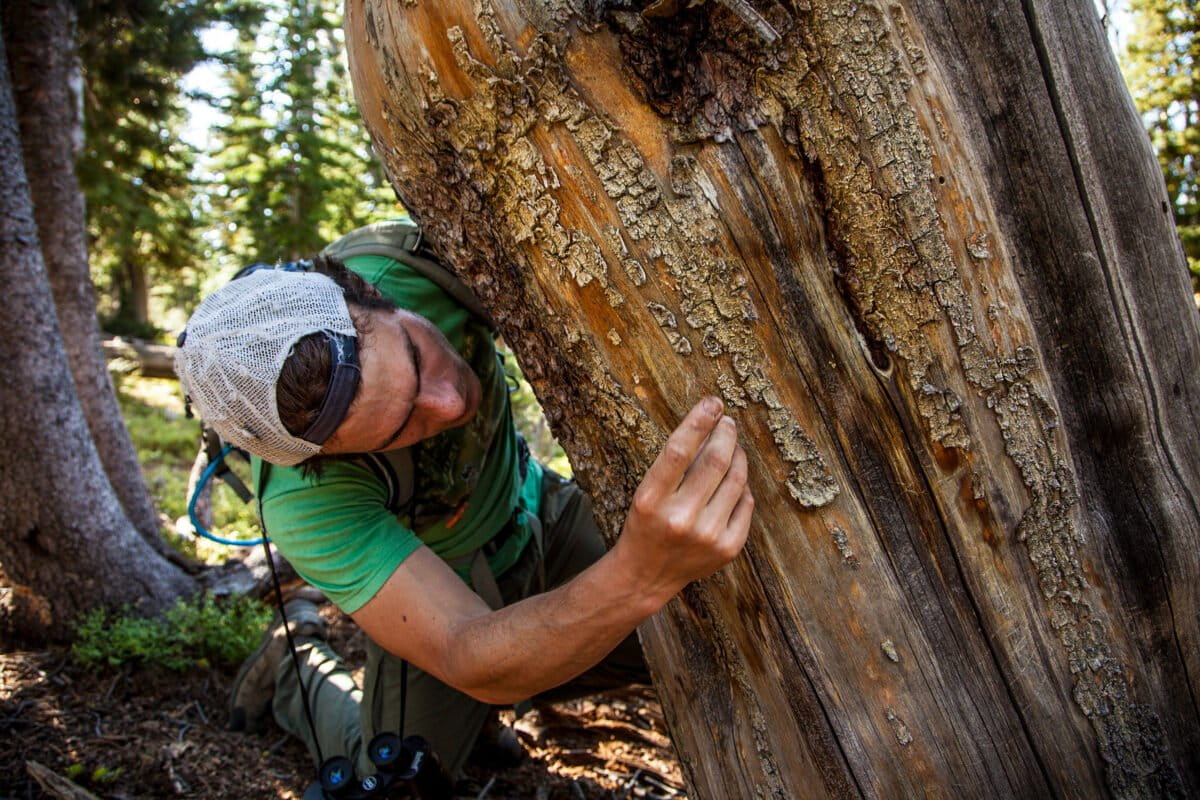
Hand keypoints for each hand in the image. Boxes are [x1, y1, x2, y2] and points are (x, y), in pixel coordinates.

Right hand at [613, 396, 753, 601]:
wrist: (647, 575)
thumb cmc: (646, 524)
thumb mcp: (647, 492)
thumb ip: (676, 464)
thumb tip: (711, 427)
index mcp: (651, 500)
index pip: (679, 450)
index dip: (699, 421)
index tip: (713, 402)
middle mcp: (680, 518)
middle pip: (715, 460)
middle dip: (726, 433)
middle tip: (727, 422)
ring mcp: (707, 535)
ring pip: (736, 479)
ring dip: (737, 455)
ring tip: (732, 446)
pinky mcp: (728, 548)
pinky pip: (746, 502)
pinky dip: (741, 486)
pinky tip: (733, 480)